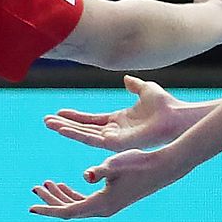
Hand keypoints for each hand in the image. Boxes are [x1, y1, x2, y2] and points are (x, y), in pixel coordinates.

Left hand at [29, 146, 189, 219]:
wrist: (162, 168)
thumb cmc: (139, 163)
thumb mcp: (116, 164)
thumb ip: (100, 170)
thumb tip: (86, 176)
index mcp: (102, 205)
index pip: (67, 212)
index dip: (48, 209)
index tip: (30, 207)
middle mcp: (102, 209)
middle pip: (68, 209)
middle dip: (50, 199)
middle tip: (34, 187)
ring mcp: (107, 206)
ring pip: (75, 205)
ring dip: (59, 195)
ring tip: (44, 182)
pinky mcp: (110, 199)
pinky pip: (84, 201)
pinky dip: (71, 193)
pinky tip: (62, 184)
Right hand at [44, 75, 186, 151]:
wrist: (176, 115)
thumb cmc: (166, 105)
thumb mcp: (146, 89)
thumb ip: (135, 85)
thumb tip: (127, 78)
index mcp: (119, 120)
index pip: (91, 120)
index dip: (75, 117)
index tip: (59, 112)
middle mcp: (115, 132)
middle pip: (84, 129)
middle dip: (65, 125)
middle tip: (46, 121)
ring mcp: (116, 139)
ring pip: (85, 136)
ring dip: (67, 130)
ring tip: (50, 124)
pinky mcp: (117, 143)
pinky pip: (93, 140)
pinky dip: (77, 134)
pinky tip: (64, 129)